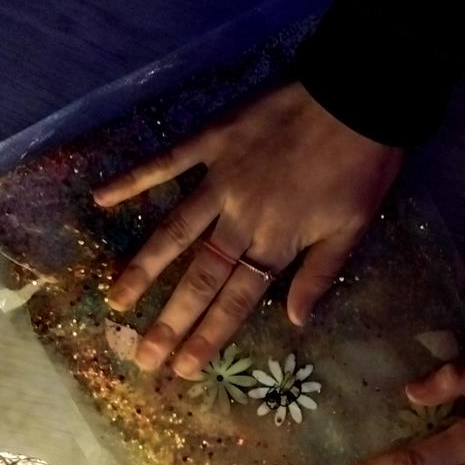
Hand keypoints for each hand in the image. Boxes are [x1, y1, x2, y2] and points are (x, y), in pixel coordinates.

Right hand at [93, 81, 402, 376]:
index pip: (237, 300)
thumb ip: (319, 275)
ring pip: (174, 231)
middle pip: (200, 278)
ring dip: (144, 268)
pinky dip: (133, 180)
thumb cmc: (364, 166)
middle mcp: (241, 218)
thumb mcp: (353, 228)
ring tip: (117, 300)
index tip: (183, 368)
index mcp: (277, 242)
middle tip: (141, 356)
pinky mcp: (212, 140)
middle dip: (170, 321)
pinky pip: (166, 162)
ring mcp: (221, 179)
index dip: (209, 335)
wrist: (359, 95)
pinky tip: (100, 198)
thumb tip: (295, 322)